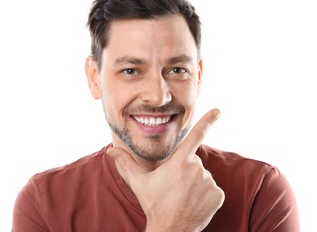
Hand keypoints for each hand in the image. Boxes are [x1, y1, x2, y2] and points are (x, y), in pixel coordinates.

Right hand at [107, 108, 224, 231]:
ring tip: (183, 197)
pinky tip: (194, 203)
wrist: (170, 230)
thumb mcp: (138, 182)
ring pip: (203, 176)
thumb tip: (111, 150)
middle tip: (175, 187)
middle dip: (186, 170)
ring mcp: (209, 183)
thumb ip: (126, 163)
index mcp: (179, 162)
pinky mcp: (218, 195)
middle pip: (194, 162)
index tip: (218, 110)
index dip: (207, 121)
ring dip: (195, 183)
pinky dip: (205, 194)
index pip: (195, 136)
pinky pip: (212, 189)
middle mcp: (196, 169)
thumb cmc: (154, 204)